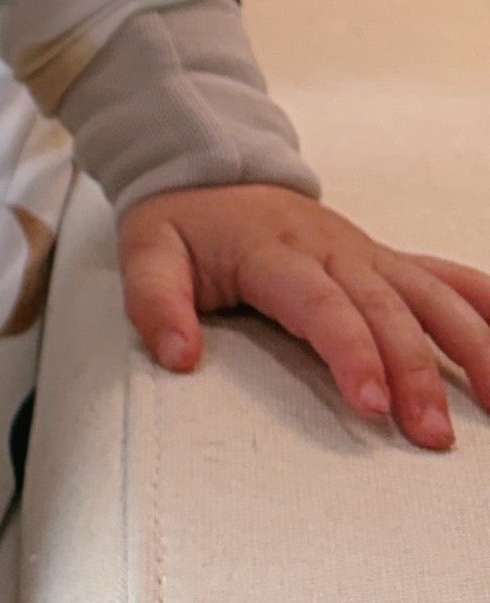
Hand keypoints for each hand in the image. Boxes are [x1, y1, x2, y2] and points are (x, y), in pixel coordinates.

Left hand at [122, 183, 489, 450]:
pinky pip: (446, 275)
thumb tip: (178, 356)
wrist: (210, 165)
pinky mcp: (385, 259)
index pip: (322, 305)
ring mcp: (367, 252)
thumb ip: (156, 302)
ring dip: (470, 345)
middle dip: (415, 373)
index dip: (352, 352)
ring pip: (432, 294)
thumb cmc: (183, 220)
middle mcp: (333, 250)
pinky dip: (486, 303)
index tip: (372, 404)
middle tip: (430, 436)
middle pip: (387, 310)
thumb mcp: (147, 251)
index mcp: (275, 251)